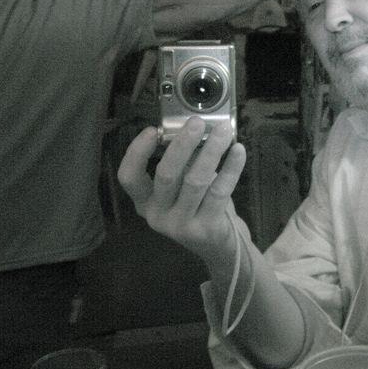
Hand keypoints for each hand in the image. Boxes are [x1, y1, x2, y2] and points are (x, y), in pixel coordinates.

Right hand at [117, 117, 246, 262]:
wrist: (218, 246)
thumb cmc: (197, 207)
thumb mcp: (180, 189)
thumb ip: (181, 164)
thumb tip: (193, 129)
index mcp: (145, 202)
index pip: (129, 177)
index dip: (136, 153)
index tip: (151, 130)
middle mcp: (157, 215)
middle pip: (166, 175)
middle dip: (182, 145)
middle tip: (197, 122)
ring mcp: (181, 224)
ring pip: (195, 181)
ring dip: (211, 151)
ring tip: (224, 130)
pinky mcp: (206, 228)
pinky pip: (220, 191)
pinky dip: (231, 168)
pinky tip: (238, 151)